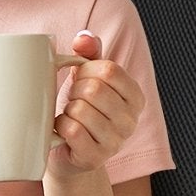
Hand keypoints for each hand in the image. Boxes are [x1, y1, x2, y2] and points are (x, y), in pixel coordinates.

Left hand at [48, 30, 144, 178]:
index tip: (81, 80)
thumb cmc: (81, 109)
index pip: (109, 69)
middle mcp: (131, 120)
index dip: (85, 71)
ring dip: (66, 111)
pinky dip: (60, 127)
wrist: (69, 152)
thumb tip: (83, 37)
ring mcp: (115, 142)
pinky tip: (63, 132)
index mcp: (135, 96)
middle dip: (74, 92)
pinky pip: (72, 131)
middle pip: (93, 89)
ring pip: (80, 110)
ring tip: (70, 117)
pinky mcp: (95, 158)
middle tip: (73, 102)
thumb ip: (89, 53)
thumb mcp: (88, 77)